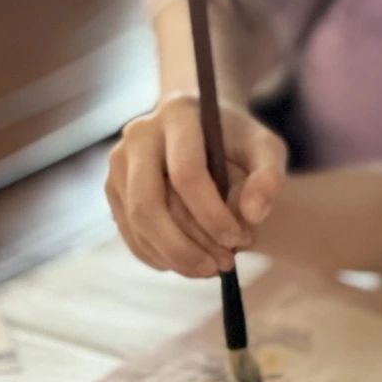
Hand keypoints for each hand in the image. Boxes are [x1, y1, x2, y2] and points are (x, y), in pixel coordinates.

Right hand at [106, 92, 287, 277]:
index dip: (212, 214)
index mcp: (177, 114)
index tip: (239, 239)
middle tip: (223, 266)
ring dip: (174, 255)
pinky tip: (188, 262)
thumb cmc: (235, 138)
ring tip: (211, 267)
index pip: (186, 173)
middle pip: (149, 203)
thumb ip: (268, 177)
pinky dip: (158, 255)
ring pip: (137, 222)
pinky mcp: (112, 187)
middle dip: (185, 246)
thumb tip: (253, 215)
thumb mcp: (265, 148)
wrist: (200, 124)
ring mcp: (119, 162)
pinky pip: (129, 231)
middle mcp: (139, 134)